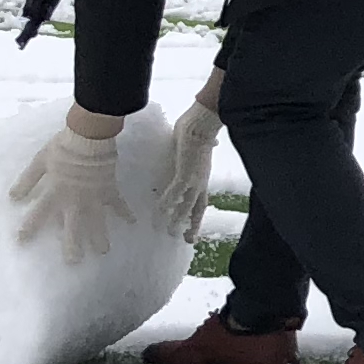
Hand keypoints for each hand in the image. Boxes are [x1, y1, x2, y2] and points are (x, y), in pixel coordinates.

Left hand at [11, 116, 123, 263]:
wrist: (89, 137)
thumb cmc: (62, 148)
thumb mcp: (39, 162)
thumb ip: (27, 180)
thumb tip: (13, 197)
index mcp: (55, 194)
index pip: (39, 215)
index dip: (29, 228)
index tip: (22, 242)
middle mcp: (75, 202)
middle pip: (73, 228)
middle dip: (72, 245)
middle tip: (73, 261)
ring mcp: (94, 198)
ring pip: (97, 222)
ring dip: (99, 237)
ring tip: (102, 251)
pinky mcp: (109, 191)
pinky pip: (118, 204)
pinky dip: (125, 212)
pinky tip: (132, 222)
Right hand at [159, 76, 223, 239]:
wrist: (202, 122)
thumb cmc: (198, 130)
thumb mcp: (196, 147)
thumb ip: (194, 152)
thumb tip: (205, 144)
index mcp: (203, 177)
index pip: (201, 202)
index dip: (196, 217)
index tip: (192, 230)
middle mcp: (201, 182)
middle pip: (197, 210)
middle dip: (192, 226)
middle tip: (186, 241)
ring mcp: (194, 179)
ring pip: (186, 207)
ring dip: (176, 221)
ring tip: (168, 233)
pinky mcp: (185, 174)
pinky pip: (174, 194)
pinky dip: (166, 204)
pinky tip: (158, 214)